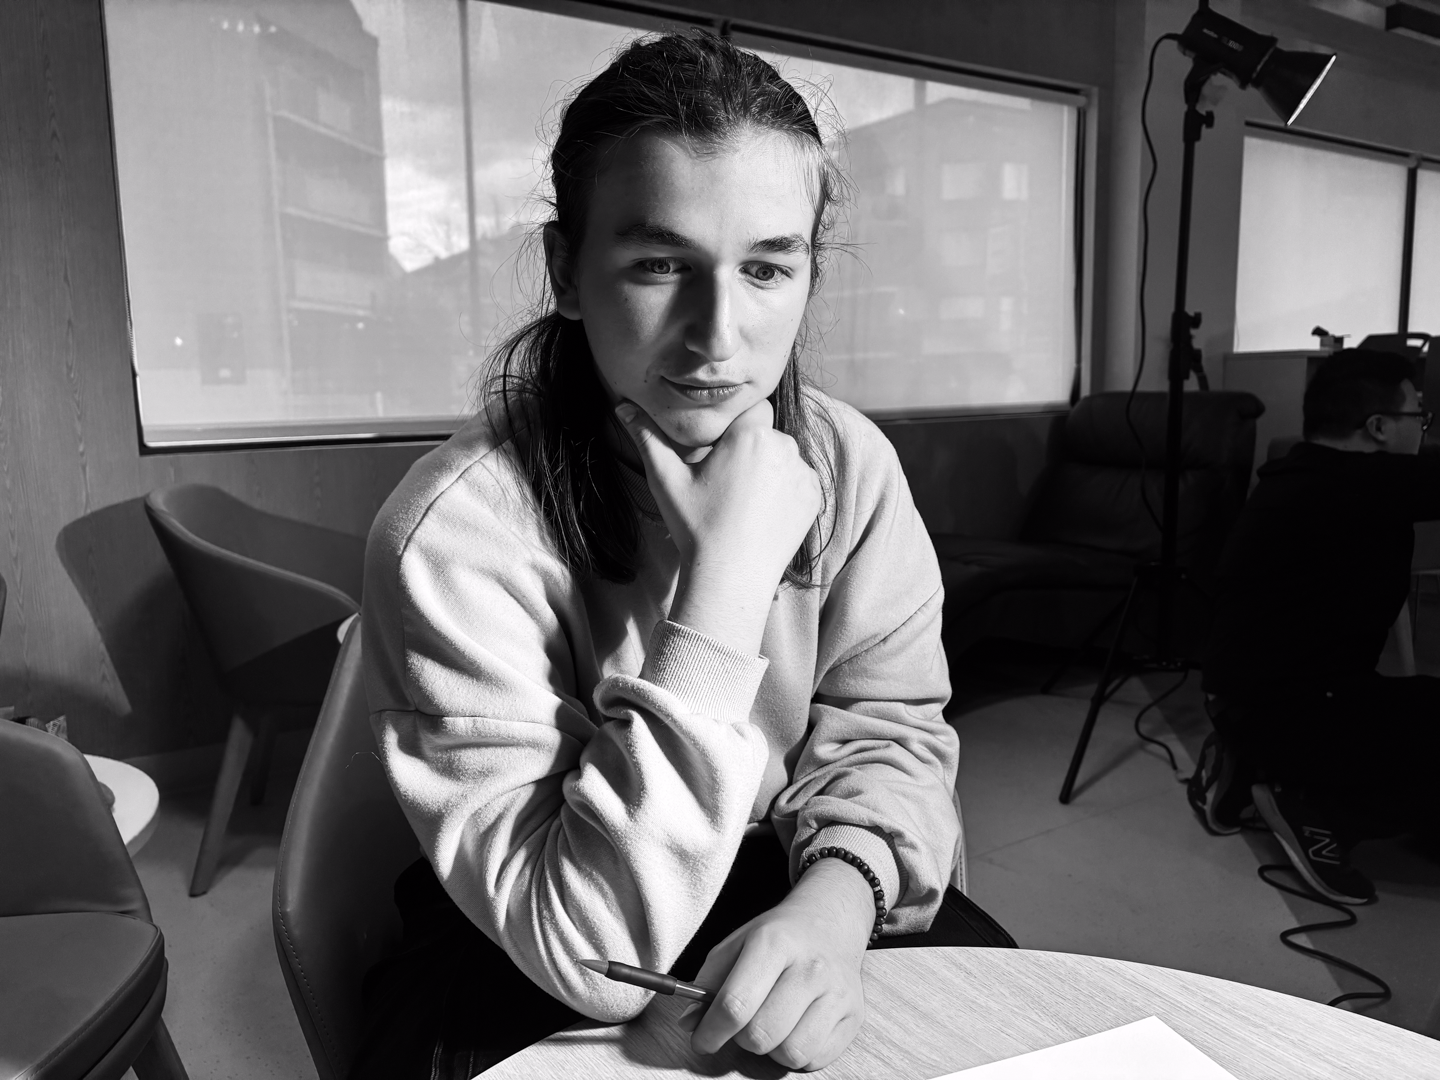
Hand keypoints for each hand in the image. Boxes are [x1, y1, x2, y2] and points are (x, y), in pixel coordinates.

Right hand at [616, 399, 821, 654]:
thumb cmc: (696, 526)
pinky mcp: (813, 497)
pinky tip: (760, 513)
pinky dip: (783, 491)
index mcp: (751, 435)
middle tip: (726, 483)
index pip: (748, 410)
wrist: (730, 577)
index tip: (719, 453)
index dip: (733, 428)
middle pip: (765, 434)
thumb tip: (622, 408)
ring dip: (767, 468)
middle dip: (749, 449)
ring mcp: (803, 474)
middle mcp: (784, 447)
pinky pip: (797, 480)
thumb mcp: (666, 480)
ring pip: (783, 457)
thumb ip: (647, 437)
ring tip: (742, 501)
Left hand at [676, 858, 874, 1070]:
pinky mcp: (854, 1015)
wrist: (830, 923)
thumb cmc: (779, 937)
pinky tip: (795, 1028)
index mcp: (774, 944)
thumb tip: (691, 1024)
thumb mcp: (736, 944)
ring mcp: (837, 993)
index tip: (702, 1040)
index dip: (711, 1031)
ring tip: (771, 1024)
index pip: (736, 1004)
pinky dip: (798, 1054)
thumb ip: (708, 983)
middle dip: (741, 1038)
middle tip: (743, 1024)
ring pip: (790, 1053)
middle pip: (761, 1034)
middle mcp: (810, 968)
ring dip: (771, 1049)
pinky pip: (815, 1059)